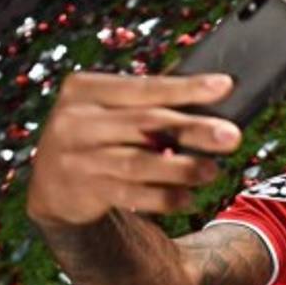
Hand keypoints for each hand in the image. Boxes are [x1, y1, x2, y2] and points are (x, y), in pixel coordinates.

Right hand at [26, 72, 242, 225]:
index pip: (145, 86)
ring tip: (212, 171)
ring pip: (138, 162)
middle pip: (146, 122)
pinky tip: (188, 198)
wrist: (53, 185)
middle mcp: (75, 119)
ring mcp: (76, 156)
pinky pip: (132, 194)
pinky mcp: (83, 189)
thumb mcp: (109, 112)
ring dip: (181, 168)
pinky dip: (163, 197)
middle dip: (193, 128)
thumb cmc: (97, 138)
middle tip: (232, 136)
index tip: (225, 85)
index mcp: (85, 88)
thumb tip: (212, 94)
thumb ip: (147, 104)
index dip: (187, 87)